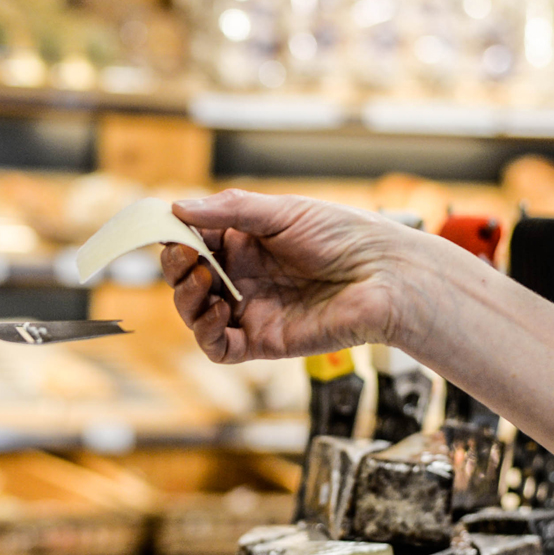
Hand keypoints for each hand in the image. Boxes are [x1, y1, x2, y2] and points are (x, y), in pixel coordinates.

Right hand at [160, 189, 418, 363]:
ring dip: (186, 298)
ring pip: (194, 314)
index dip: (176, 236)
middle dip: (177, 267)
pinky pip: (218, 348)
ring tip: (204, 279)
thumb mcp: (284, 211)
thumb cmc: (346, 236)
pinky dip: (206, 332)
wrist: (386, 277)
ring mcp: (252, 310)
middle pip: (188, 278)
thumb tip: (178, 207)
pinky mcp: (263, 342)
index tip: (166, 228)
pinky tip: (218, 310)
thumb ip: (230, 211)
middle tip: (184, 255)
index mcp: (247, 242)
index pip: (194, 241)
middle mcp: (245, 277)